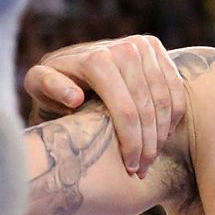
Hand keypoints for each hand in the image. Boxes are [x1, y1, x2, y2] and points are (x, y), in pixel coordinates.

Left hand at [24, 36, 186, 175]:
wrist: (71, 63)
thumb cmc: (52, 85)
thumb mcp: (39, 86)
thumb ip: (49, 87)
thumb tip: (75, 98)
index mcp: (97, 60)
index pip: (126, 111)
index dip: (131, 144)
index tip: (129, 168)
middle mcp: (123, 48)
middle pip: (148, 108)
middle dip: (148, 145)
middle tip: (143, 170)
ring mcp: (141, 44)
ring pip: (165, 100)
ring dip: (163, 134)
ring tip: (152, 157)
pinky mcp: (153, 46)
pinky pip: (175, 87)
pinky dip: (174, 114)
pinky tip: (163, 135)